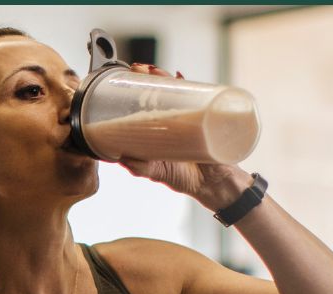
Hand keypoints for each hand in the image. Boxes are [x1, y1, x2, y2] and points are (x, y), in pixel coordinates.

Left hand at [114, 63, 253, 210]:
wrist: (213, 185)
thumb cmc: (183, 177)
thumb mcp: (157, 172)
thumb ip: (140, 167)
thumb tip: (119, 157)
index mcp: (159, 129)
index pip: (145, 104)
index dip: (135, 91)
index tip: (123, 80)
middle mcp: (174, 119)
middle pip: (160, 92)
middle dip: (149, 78)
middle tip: (138, 68)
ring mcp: (191, 117)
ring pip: (177, 91)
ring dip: (166, 78)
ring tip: (155, 71)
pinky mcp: (207, 119)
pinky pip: (200, 98)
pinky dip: (191, 87)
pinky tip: (181, 79)